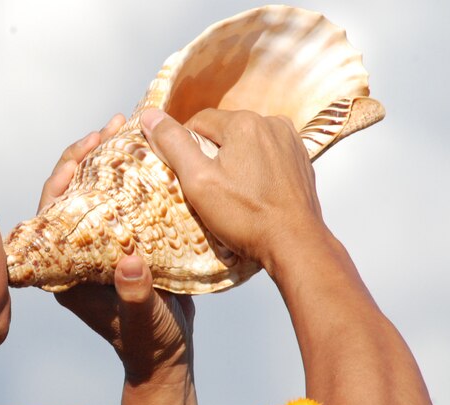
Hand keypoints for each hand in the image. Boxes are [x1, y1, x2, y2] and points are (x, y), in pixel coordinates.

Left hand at [39, 115, 197, 404]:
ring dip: (112, 159)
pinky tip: (153, 153)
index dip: (63, 177)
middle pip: (73, 193)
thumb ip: (135, 298)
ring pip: (98, 192)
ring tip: (132, 127)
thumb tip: (130, 263)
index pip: (51, 213)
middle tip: (114, 125)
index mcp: (66, 270)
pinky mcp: (125, 242)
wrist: (166, 356)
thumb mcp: (143, 322)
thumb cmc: (148, 345)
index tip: (87, 150)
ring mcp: (100, 246)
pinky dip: (136, 176)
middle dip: (89, 155)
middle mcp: (77, 253)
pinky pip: (124, 200)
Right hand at [140, 108, 323, 275]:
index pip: (198, 122)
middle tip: (207, 190)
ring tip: (231, 195)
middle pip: (224, 132)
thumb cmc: (246, 217)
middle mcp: (271, 124)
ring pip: (246, 144)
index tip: (184, 175)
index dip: (184, 147)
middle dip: (211, 155)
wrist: (294, 243)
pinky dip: (255, 171)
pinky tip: (252, 195)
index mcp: (244, 123)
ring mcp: (290, 142)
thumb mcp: (198, 182)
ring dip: (234, 163)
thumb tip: (150, 116)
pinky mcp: (300, 160)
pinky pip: (267, 157)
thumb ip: (173, 144)